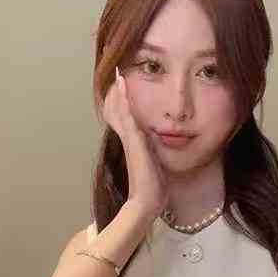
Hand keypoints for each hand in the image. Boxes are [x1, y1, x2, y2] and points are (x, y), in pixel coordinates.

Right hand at [98, 68, 168, 219]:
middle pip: (119, 112)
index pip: (127, 119)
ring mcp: (130, 140)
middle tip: (116, 75)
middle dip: (118, 95)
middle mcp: (130, 140)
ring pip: (121, 111)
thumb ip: (155, 154)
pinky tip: (123, 87)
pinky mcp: (133, 141)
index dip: (123, 104)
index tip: (123, 88)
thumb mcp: (156, 165)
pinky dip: (123, 101)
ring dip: (119, 93)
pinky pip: (127, 116)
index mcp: (136, 144)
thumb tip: (161, 146)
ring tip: (118, 75)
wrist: (147, 201)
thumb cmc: (154, 187)